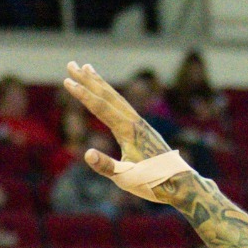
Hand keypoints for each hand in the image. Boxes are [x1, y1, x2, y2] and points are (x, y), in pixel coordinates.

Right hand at [62, 63, 190, 204]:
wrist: (180, 184)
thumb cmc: (153, 183)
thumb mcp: (126, 178)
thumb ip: (106, 166)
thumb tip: (87, 153)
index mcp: (129, 131)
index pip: (101, 107)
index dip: (83, 94)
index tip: (67, 81)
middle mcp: (135, 122)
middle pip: (108, 95)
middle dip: (88, 79)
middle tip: (71, 64)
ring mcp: (140, 124)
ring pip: (116, 98)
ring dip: (100, 83)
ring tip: (87, 68)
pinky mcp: (143, 129)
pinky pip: (123, 106)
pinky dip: (111, 96)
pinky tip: (106, 95)